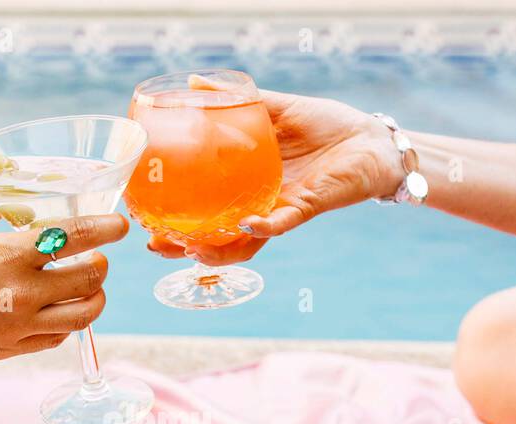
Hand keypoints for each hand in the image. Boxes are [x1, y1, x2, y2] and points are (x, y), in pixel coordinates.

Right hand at [0, 200, 127, 361]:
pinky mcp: (11, 349)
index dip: (104, 228)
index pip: (75, 237)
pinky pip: (57, 338)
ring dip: (94, 297)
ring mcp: (18, 326)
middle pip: (89, 278)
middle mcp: (20, 293)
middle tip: (96, 256)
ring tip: (87, 286)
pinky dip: (68, 322)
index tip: (119, 224)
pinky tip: (60, 309)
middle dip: (100, 264)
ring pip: (82, 315)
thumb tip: (17, 188)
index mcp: (8, 255)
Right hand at [147, 90, 401, 266]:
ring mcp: (281, 210)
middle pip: (215, 237)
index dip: (174, 218)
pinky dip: (263, 226)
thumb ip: (238, 100)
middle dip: (184, 247)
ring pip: (244, 241)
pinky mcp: (308, 207)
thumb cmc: (327, 126)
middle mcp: (259, 204)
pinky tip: (244, 223)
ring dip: (217, 250)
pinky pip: (282, 223)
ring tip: (191, 248)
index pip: (204, 210)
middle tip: (155, 245)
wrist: (372, 139)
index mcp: (246, 185)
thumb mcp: (277, 108)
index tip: (143, 217)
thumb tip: (193, 82)